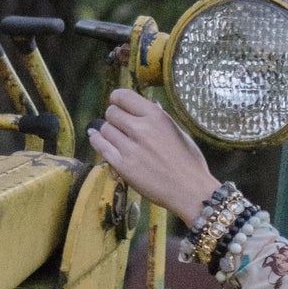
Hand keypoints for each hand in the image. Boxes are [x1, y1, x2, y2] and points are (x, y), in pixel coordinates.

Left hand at [88, 88, 218, 227]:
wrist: (191, 192)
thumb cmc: (189, 163)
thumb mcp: (179, 132)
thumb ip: (159, 118)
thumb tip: (146, 105)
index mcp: (156, 116)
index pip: (123, 96)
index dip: (118, 100)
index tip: (118, 105)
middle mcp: (141, 128)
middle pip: (111, 112)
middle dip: (114, 117)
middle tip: (119, 125)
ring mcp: (130, 148)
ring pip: (104, 129)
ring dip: (108, 131)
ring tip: (115, 137)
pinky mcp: (122, 166)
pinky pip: (100, 146)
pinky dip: (97, 140)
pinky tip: (97, 138)